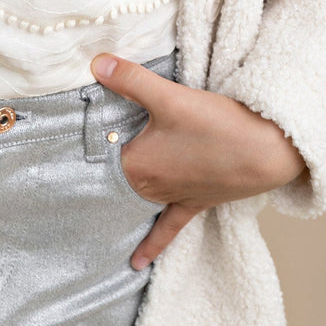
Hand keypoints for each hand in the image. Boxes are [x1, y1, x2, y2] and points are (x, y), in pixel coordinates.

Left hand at [89, 54, 306, 270]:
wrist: (265, 152)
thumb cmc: (216, 125)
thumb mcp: (169, 96)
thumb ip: (130, 79)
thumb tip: (94, 63)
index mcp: (137, 165)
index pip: (101, 157)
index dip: (86, 147)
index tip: (60, 150)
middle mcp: (150, 187)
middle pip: (117, 179)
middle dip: (99, 175)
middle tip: (69, 182)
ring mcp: (173, 197)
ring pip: (138, 202)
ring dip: (120, 204)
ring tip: (93, 218)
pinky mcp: (195, 203)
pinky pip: (168, 229)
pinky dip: (152, 245)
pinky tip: (137, 263)